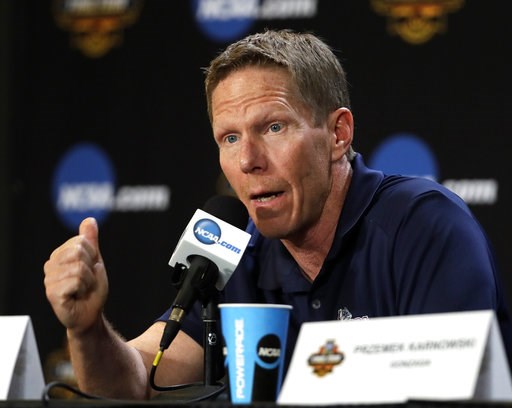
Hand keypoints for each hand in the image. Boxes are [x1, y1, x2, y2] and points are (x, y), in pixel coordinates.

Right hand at [44, 217, 108, 332]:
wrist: (90, 314)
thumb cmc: (91, 290)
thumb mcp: (95, 261)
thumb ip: (91, 241)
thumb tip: (89, 219)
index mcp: (59, 254)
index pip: (81, 241)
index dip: (93, 256)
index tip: (90, 269)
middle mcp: (51, 265)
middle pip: (78, 251)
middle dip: (91, 267)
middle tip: (87, 280)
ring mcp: (49, 279)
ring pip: (79, 267)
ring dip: (89, 280)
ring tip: (83, 289)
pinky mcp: (52, 293)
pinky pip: (76, 281)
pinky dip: (84, 289)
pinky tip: (78, 296)